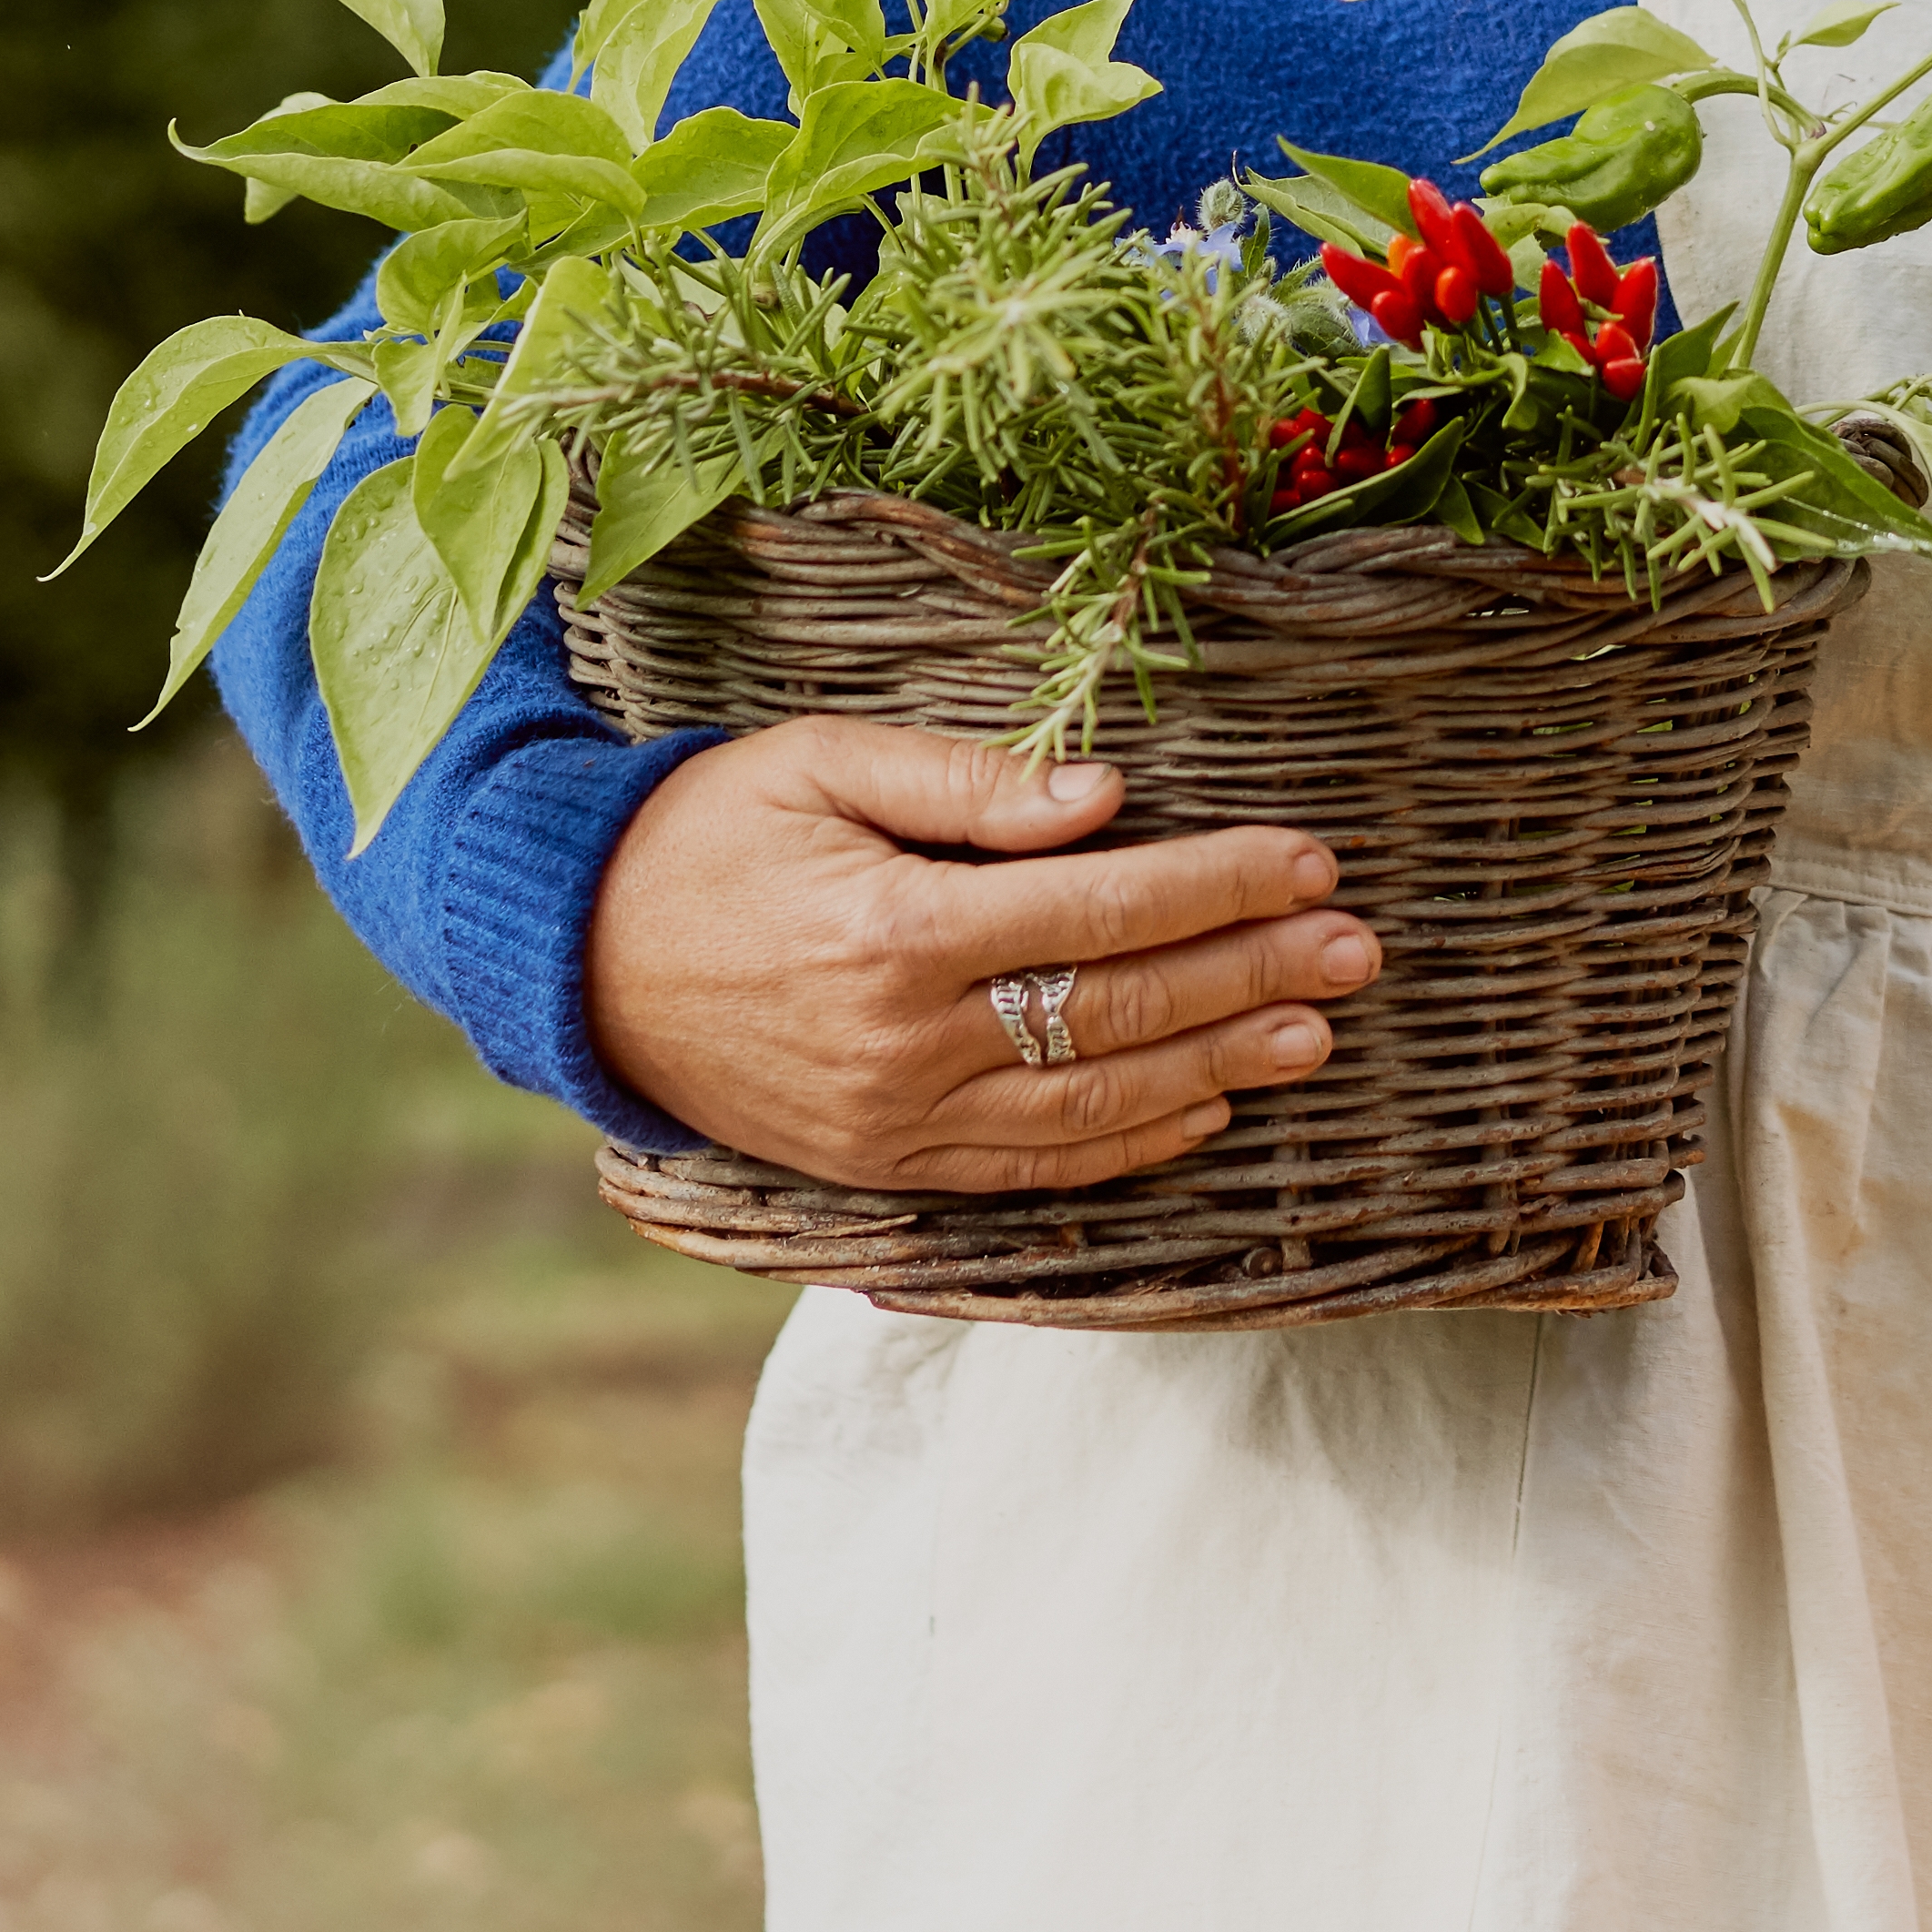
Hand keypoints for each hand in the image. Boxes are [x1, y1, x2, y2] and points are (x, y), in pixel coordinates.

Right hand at [584, 721, 1378, 1193]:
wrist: (574, 957)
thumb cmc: (707, 833)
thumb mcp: (820, 764)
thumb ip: (968, 786)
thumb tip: (1108, 797)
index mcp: (894, 931)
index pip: (1099, 912)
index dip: (1217, 886)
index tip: (1310, 862)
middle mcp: (905, 1043)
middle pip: (1118, 1011)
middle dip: (1251, 976)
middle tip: (1357, 949)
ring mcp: (897, 1121)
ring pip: (1091, 1104)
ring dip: (1217, 1071)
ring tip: (1315, 1035)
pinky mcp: (885, 1167)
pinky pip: (1033, 1167)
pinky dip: (1128, 1144)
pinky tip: (1205, 1112)